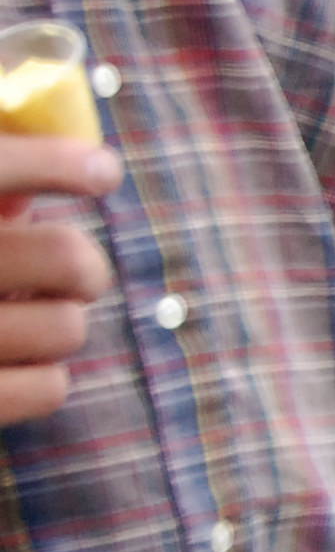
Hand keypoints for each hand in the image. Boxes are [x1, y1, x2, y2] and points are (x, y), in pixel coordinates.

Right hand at [0, 134, 117, 424]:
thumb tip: (38, 190)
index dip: (58, 163)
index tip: (101, 171)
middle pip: (68, 258)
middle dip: (81, 264)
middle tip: (72, 269)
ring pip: (68, 327)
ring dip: (59, 321)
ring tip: (26, 317)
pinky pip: (50, 387)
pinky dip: (43, 376)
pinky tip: (17, 363)